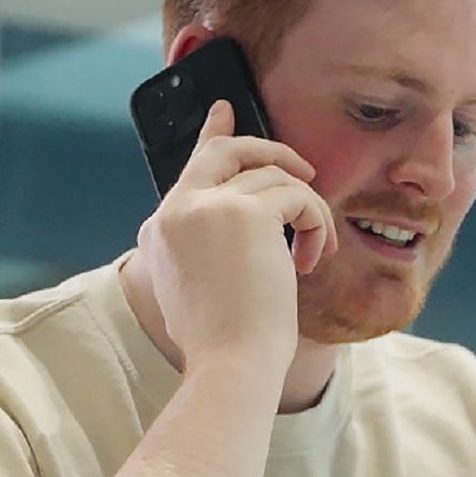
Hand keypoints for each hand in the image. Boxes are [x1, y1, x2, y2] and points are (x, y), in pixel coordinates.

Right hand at [136, 100, 336, 373]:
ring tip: (314, 251)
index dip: (213, 135)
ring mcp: (208, 207)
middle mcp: (177, 210)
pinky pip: (297, 197)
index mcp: (161, 229)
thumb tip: (250, 231)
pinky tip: (312, 257)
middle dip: (271, 152)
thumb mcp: (200, 292)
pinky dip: (314, 223)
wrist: (229, 365)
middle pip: (226, 151)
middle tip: (306, 170)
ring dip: (307, 212)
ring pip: (275, 178)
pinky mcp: (245, 213)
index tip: (224, 111)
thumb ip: (208, 250)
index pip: (192, 167)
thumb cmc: (223, 344)